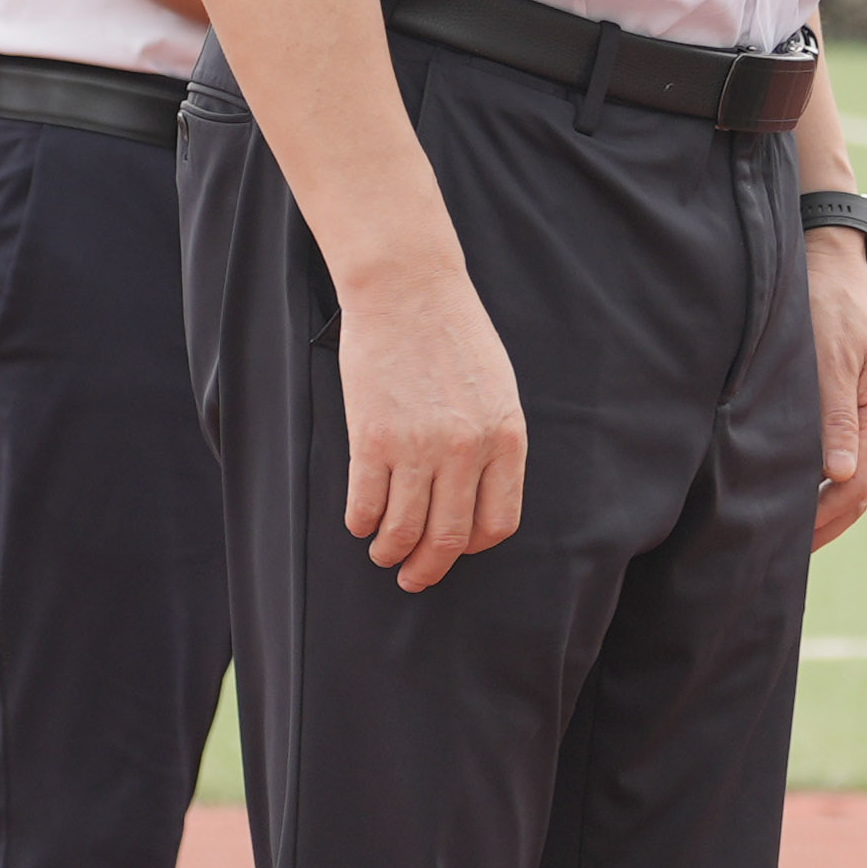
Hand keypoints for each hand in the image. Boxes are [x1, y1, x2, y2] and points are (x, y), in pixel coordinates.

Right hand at [334, 254, 529, 591]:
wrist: (408, 289)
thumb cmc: (453, 334)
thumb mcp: (497, 389)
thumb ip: (493, 442)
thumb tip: (475, 496)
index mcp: (506, 438)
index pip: (497, 523)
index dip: (472, 547)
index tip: (454, 549)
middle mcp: (466, 450)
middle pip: (449, 538)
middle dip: (428, 569)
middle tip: (414, 578)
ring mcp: (419, 446)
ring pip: (403, 530)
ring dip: (390, 552)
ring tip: (383, 552)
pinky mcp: (373, 437)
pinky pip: (365, 504)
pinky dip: (361, 523)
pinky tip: (360, 522)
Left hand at [806, 231, 866, 548]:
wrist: (828, 258)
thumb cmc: (827, 302)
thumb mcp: (832, 356)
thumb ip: (836, 415)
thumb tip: (842, 476)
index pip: (861, 484)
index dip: (829, 519)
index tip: (794, 544)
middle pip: (858, 489)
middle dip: (826, 524)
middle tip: (785, 554)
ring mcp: (863, 407)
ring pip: (848, 473)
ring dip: (820, 505)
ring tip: (784, 532)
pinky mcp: (845, 398)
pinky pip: (836, 451)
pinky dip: (816, 478)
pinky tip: (790, 489)